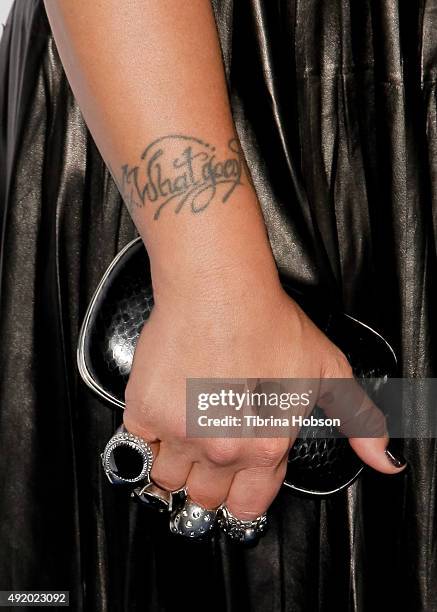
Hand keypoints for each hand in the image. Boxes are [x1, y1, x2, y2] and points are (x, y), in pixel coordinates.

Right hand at [124, 276, 405, 520]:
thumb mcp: (328, 372)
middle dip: (206, 483)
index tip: (232, 486)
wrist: (220, 291)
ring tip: (182, 440)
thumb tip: (386, 461)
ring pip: (165, 480)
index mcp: (266, 448)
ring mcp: (179, 434)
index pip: (246, 507)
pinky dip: (145, 441)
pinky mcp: (145, 412)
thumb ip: (359, 421)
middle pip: (203, 499)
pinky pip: (135, 448)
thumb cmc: (269, 324)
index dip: (239, 497)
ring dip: (173, 466)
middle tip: (207, 453)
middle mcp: (222, 449)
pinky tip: (159, 422)